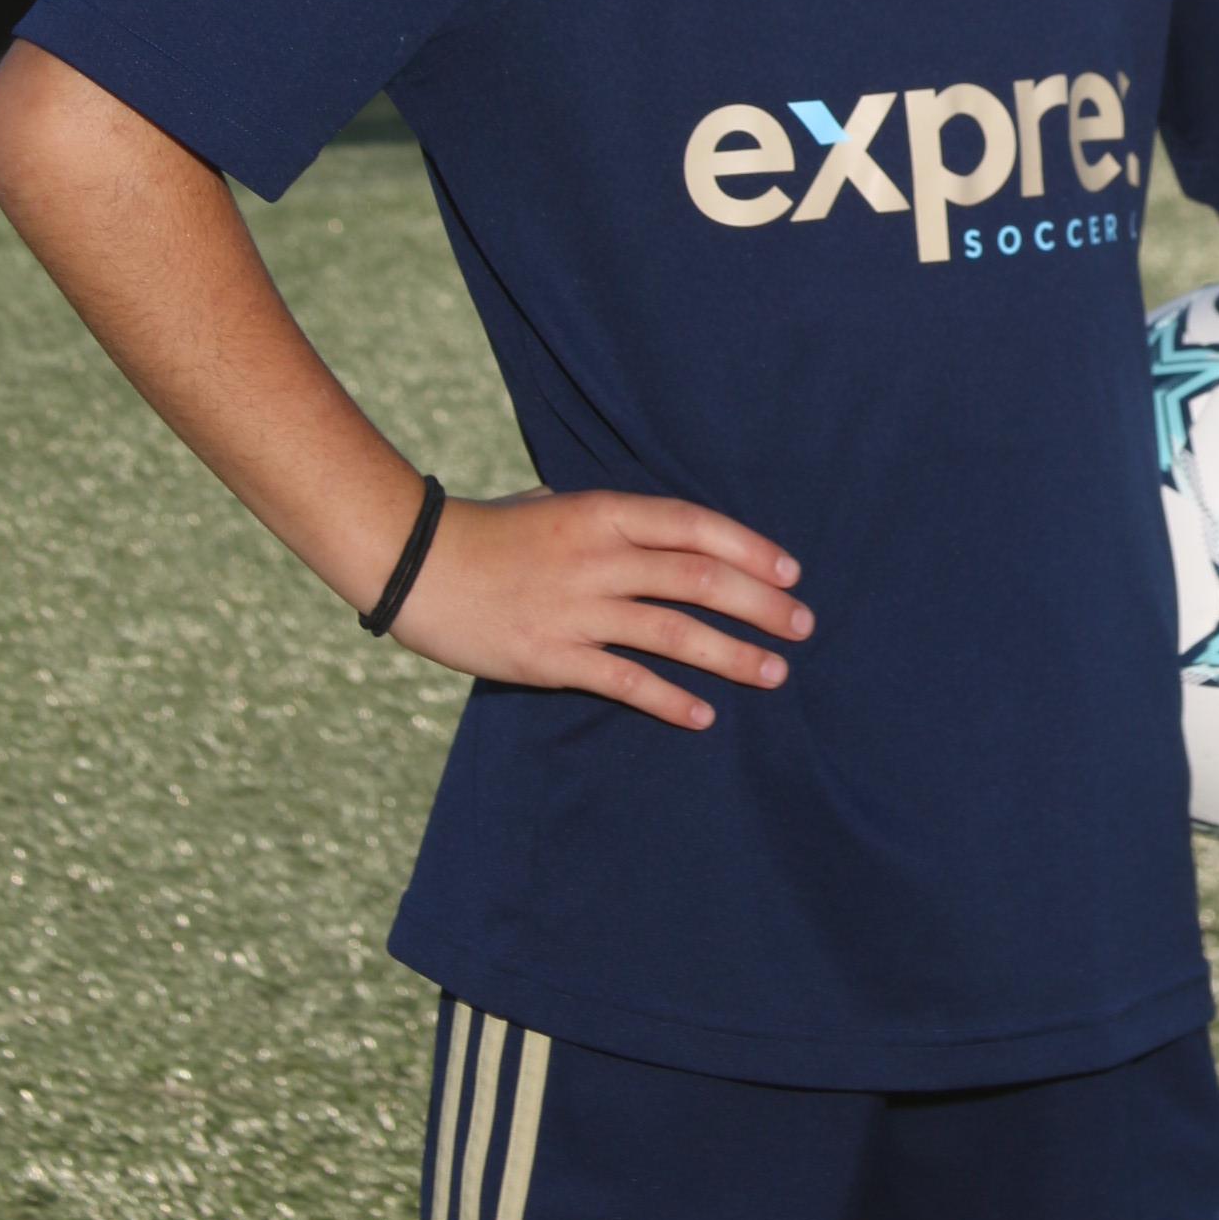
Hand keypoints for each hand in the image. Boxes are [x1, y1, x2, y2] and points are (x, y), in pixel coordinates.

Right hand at [391, 488, 812, 730]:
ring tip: (774, 672)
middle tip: (802, 625)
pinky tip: (703, 715)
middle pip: (697, 578)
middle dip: (759, 603)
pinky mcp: (551, 656)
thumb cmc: (488, 532)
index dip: (748, 548)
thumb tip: (656, 533)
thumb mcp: (552, 504)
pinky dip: (668, 699)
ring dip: (731, 654)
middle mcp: (597, 557)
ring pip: (672, 631)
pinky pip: (624, 680)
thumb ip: (607, 519)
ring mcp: (576, 608)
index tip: (790, 571)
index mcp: (601, 512)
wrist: (415, 563)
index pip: (693, 526)